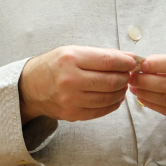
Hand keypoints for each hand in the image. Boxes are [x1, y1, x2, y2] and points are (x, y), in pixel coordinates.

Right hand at [19, 46, 137, 122]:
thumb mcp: (74, 51)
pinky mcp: (72, 114)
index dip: (125, 62)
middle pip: (110, 81)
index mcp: (71, 59)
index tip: (134, 62)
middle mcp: (70, 80)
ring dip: (121, 91)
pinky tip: (115, 97)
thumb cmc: (55, 65)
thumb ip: (101, 55)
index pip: (107, 61)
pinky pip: (100, 111)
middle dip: (125, 77)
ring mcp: (70, 100)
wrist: (30, 86)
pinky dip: (113, 104)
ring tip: (122, 85)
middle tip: (128, 74)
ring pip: (108, 98)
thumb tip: (129, 58)